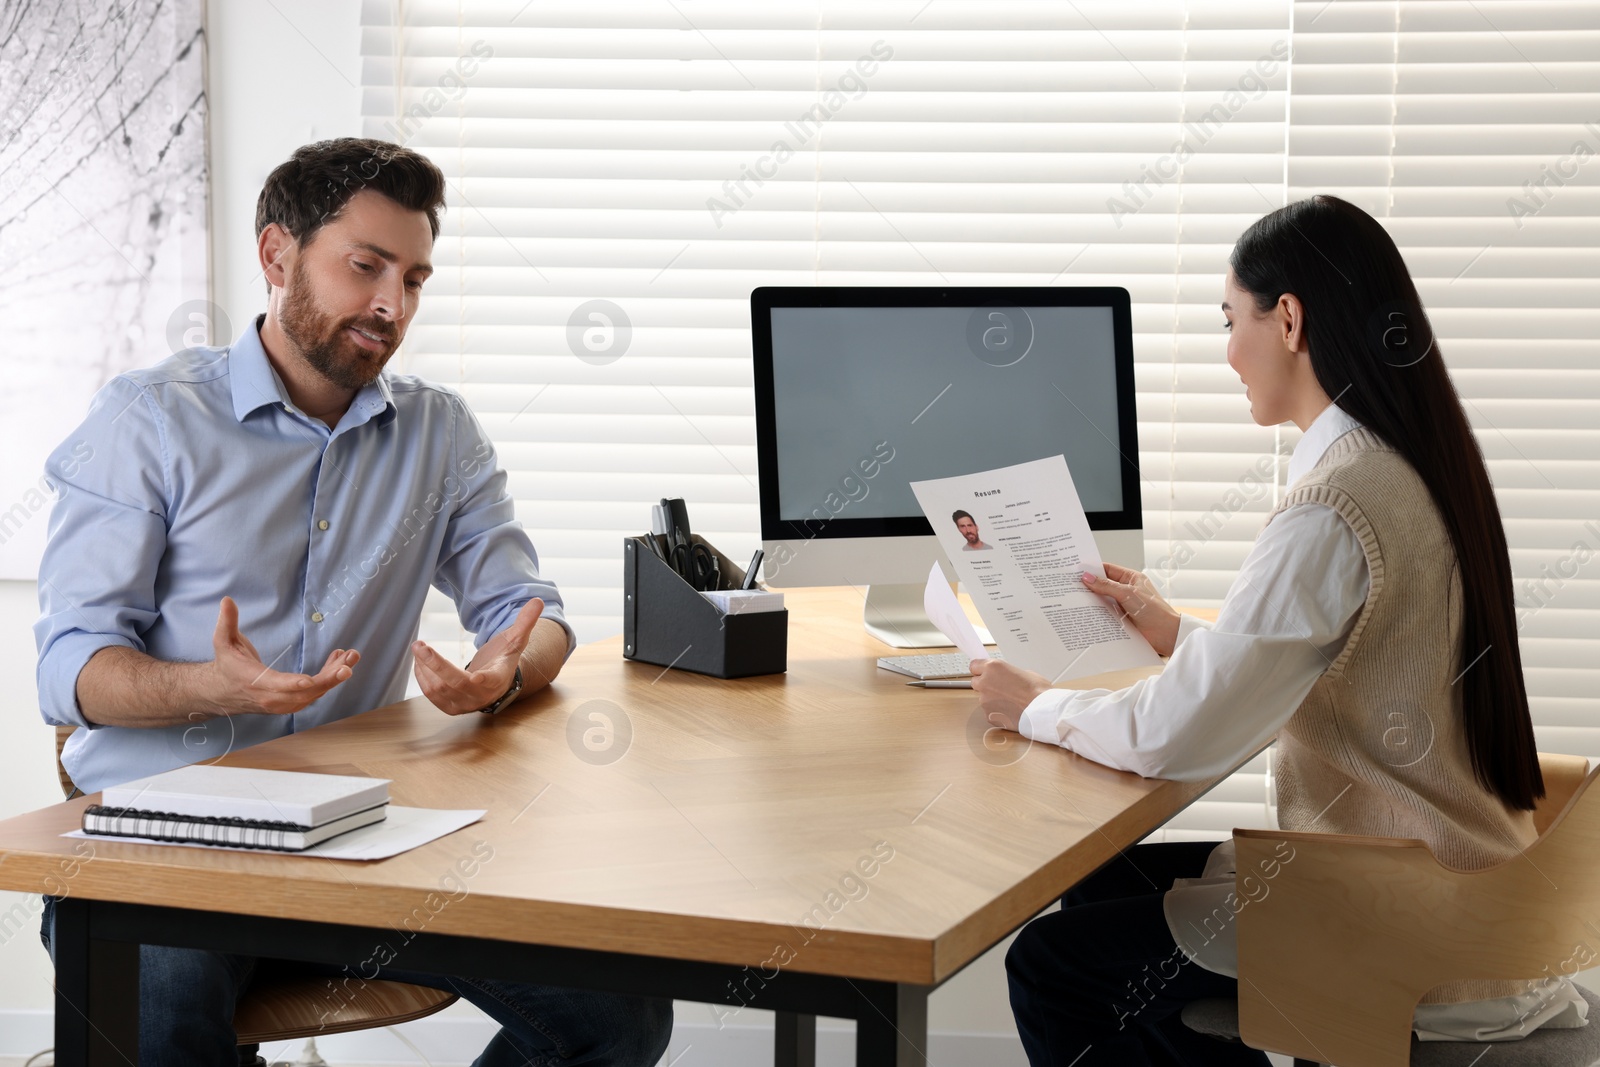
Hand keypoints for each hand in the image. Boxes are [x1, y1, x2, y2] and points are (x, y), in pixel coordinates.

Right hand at [208, 596, 358, 714]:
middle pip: (304, 692)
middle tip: (348, 665)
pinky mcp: (292, 703)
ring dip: (334, 676)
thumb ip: (227, 622)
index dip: (293, 683)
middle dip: (328, 679)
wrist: (224, 692)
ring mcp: (283, 703)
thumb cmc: (227, 664)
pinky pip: (315, 693)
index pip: (276, 685)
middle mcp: (272, 697)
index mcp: (255, 682)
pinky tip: (339, 661)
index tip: (309, 680)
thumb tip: (227, 600)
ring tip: (351, 657)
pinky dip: (329, 679)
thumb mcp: (223, 641)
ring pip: (314, 693)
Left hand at [413, 598, 542, 715]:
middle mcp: (480, 696)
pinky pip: (430, 694)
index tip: (475, 676)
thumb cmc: (503, 660)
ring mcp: (464, 704)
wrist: (494, 686)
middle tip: (420, 646)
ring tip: (418, 648)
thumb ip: (525, 622)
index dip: (483, 680)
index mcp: (498, 679)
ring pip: (438, 689)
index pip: (491, 681)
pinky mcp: (449, 707)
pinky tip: (420, 661)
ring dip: (425, 668)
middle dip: (436, 664)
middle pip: (455, 684)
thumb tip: (538, 601)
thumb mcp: (515, 641)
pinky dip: (422, 676)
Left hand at [970, 659, 1050, 733]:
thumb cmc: (1038, 691)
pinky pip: (989, 711)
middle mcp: (985, 683)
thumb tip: (1006, 677)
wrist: (1042, 711)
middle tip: (1000, 687)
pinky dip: (997, 711)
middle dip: (985, 684)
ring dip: (992, 699)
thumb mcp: (1024, 672)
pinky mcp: (988, 715)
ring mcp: (984, 700)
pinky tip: (1010, 710)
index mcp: (992, 667)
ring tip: (1010, 701)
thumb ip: (1008, 673)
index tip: (983, 672)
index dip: (980, 670)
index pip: (974, 665)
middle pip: (976, 682)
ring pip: (983, 698)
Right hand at [1082, 562, 1181, 657]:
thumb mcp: (1128, 593)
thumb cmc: (1154, 611)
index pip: (1108, 569)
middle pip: (1103, 585)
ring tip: (1074, 600)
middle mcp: (1126, 591)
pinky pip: (1105, 614)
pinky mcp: (1121, 619)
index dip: (1093, 569)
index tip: (1077, 570)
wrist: (1165, 635)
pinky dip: (1096, 614)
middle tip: (1071, 586)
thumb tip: (1087, 577)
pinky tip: (1085, 615)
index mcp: (1131, 578)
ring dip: (1092, 602)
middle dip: (1089, 586)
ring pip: (1102, 600)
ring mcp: (1123, 605)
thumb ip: (1106, 585)